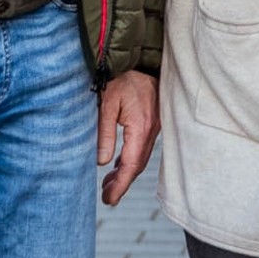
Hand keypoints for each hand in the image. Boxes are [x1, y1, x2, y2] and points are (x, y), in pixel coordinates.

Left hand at [97, 70, 159, 206]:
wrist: (139, 58)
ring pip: (142, 156)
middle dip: (123, 183)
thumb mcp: (106, 104)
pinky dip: (131, 158)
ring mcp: (155, 124)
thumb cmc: (120, 78)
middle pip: (139, 164)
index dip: (121, 184)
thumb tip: (103, 162)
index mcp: (141, 126)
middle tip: (107, 198)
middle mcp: (152, 128)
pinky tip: (119, 164)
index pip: (132, 164)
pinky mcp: (153, 120)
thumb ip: (104, 134)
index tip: (109, 199)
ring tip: (108, 185)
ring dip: (126, 172)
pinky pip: (143, 145)